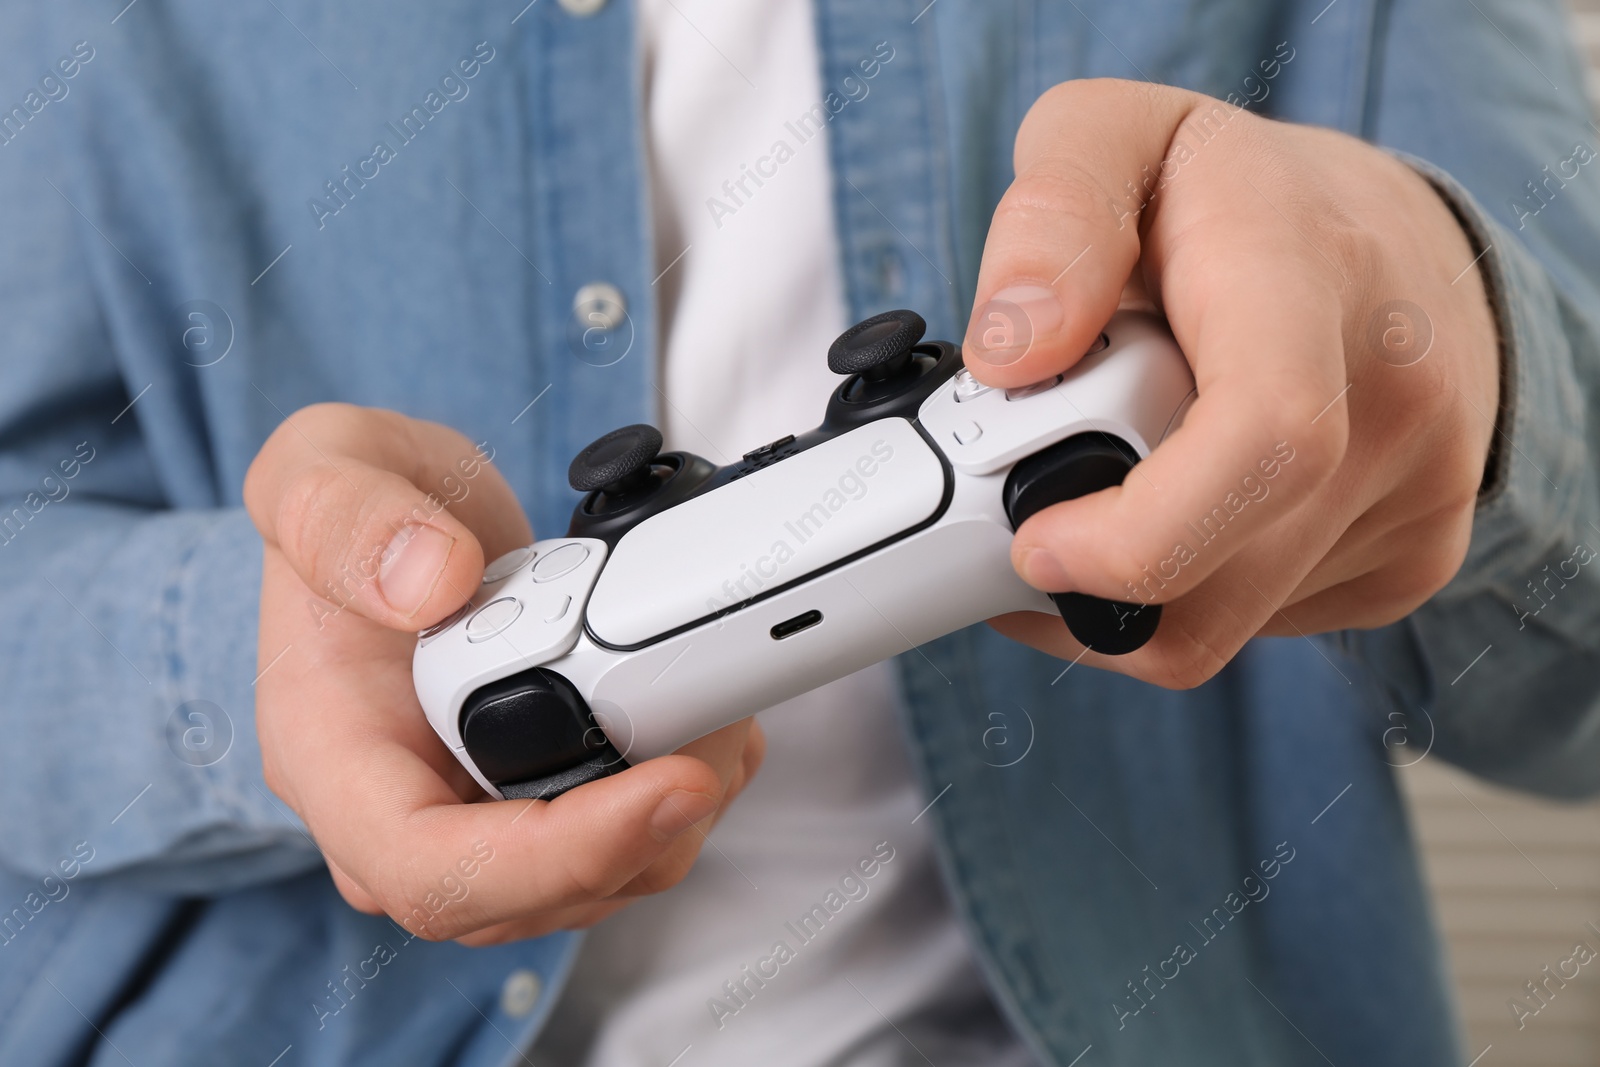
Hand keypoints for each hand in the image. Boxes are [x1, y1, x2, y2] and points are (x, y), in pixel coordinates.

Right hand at [243, 403, 762, 943]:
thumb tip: (432, 580)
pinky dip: (682, 795)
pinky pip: (617, 847)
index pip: (431, 870)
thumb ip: (350, 515)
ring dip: (680, 815)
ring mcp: (471, 819)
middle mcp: (401, 816)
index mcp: (332, 761)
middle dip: (650, 829)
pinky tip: (703, 720)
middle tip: (719, 729)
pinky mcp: (532, 806)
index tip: (669, 786)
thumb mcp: (322, 468)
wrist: (394, 526)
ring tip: (716, 708)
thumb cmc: (348, 510)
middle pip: (533, 895)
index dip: (559, 854)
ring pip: (592, 882)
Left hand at [967, 79, 1499, 688]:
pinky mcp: (1411, 562)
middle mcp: (1393, 396)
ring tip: (1101, 477)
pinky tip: (1167, 506)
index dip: (1135, 533)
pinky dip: (1177, 596)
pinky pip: (1255, 630)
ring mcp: (1418, 492)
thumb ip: (1049, 221)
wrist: (1394, 244)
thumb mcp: (1112, 137)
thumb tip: (1010, 358)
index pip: (1263, 440)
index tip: (1031, 541)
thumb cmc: (1232, 195)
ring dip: (1120, 585)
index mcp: (1310, 277)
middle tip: (1021, 500)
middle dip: (1080, 565)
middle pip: (1220, 571)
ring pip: (1221, 621)